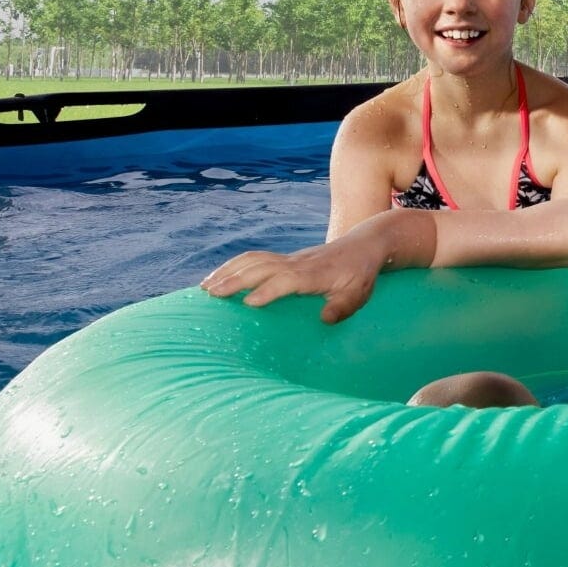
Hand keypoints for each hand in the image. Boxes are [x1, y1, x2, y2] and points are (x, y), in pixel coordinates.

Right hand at [201, 239, 384, 323]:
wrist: (362, 246)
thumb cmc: (360, 275)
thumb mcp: (359, 294)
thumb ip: (343, 307)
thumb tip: (325, 319)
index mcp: (314, 274)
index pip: (286, 280)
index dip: (268, 290)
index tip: (249, 303)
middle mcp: (297, 264)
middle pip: (260, 267)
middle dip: (234, 279)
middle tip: (210, 294)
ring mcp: (289, 259)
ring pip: (253, 260)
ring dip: (228, 271)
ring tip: (204, 286)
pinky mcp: (285, 259)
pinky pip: (255, 259)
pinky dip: (234, 265)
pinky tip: (219, 276)